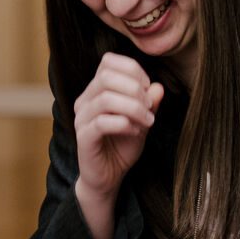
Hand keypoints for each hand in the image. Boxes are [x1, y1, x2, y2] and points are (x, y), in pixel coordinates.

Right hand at [73, 54, 164, 235]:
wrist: (108, 177)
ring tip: (147, 121)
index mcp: (96, 90)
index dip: (133, 70)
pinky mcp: (83, 137)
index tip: (148, 89)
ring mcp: (81, 119)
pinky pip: (102, 123)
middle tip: (149, 107)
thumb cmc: (122, 146)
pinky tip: (135, 132)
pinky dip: (125, 124)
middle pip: (106, 76)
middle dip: (135, 89)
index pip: (108, 61)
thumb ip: (149, 103)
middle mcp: (85, 100)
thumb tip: (158, 87)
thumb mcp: (142, 121)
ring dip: (134, 108)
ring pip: (106, 99)